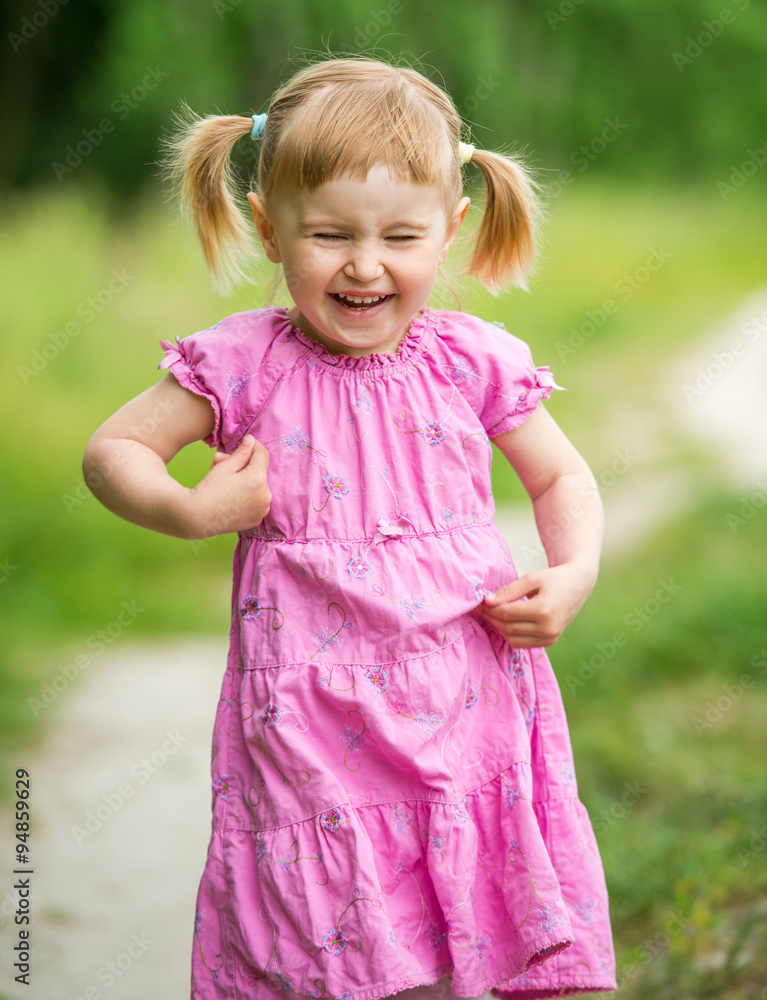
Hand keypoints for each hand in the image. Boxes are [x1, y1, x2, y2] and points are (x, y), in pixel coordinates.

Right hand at [185, 435, 270, 538]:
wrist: (197, 518)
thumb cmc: (209, 490)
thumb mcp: (225, 466)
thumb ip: (242, 453)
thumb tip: (251, 441)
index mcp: (257, 479)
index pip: (263, 455)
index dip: (254, 446)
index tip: (245, 442)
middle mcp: (265, 495)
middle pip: (258, 472)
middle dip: (242, 464)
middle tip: (219, 461)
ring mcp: (262, 510)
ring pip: (257, 486)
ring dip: (244, 479)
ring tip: (223, 479)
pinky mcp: (257, 519)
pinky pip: (256, 501)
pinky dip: (247, 495)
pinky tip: (230, 494)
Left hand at [477, 563, 595, 647]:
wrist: (578, 585)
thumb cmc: (555, 578)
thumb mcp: (532, 578)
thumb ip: (509, 590)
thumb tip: (487, 601)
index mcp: (543, 610)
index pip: (507, 614)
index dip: (491, 608)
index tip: (481, 601)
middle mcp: (548, 628)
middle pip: (508, 627)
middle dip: (492, 617)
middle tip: (483, 608)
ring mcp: (550, 638)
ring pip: (513, 639)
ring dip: (500, 628)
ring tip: (493, 614)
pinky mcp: (550, 641)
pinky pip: (523, 644)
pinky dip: (511, 635)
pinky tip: (507, 622)